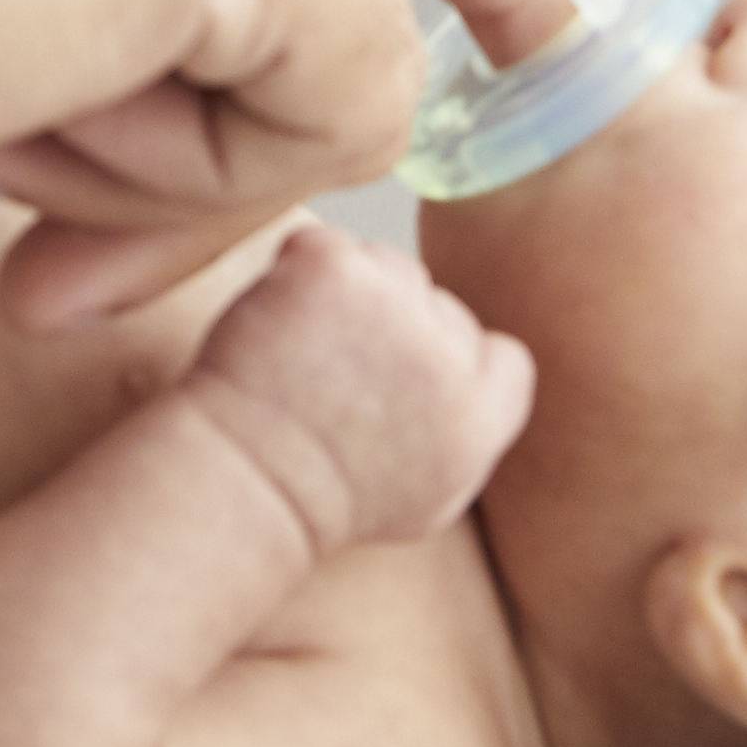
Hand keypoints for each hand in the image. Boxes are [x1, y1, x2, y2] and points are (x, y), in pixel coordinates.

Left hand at [176, 222, 533, 551]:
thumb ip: (472, 438)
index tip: (399, 387)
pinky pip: (326, 246)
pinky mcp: (333, 267)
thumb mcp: (429, 500)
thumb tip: (485, 384)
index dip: (449, 366)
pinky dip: (299, 272)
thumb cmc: (327, 499)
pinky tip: (280, 324)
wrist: (248, 478)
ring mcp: (391, 301)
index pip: (498, 356)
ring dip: (349, 293)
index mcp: (481, 413)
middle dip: (392, 327)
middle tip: (336, 374)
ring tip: (304, 354)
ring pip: (384, 266)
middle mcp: (447, 352)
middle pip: (434, 303)